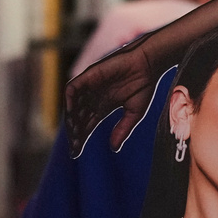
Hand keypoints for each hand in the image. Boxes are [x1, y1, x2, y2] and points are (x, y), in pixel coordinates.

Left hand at [65, 35, 156, 157]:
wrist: (148, 64)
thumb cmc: (144, 86)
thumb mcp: (134, 113)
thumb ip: (122, 129)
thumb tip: (113, 149)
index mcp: (103, 107)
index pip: (87, 125)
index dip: (81, 138)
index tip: (76, 153)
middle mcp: (94, 97)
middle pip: (78, 118)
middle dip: (75, 133)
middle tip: (74, 147)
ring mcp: (90, 87)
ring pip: (74, 105)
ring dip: (71, 119)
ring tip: (73, 134)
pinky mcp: (89, 76)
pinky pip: (73, 88)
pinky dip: (69, 100)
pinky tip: (70, 113)